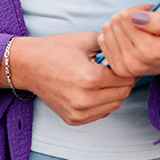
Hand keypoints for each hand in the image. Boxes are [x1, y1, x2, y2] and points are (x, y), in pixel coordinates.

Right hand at [7, 32, 137, 125]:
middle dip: (124, 80)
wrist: (28, 65)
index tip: (126, 61)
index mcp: (90, 78)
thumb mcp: (87, 39)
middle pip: (123, 93)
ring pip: (114, 105)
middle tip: (116, 68)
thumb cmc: (56, 50)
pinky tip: (94, 89)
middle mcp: (85, 99)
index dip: (129, 67)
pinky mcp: (73, 120)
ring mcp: (78, 113)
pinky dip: (103, 102)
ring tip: (104, 78)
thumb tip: (131, 50)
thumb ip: (113, 45)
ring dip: (114, 92)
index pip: (126, 78)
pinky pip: (101, 113)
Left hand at [98, 4, 159, 79]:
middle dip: (130, 15)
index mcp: (150, 51)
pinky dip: (115, 34)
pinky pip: (104, 41)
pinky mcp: (118, 69)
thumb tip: (135, 17)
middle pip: (115, 23)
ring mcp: (124, 68)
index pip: (126, 18)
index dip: (138, 9)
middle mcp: (134, 62)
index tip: (152, 13)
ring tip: (141, 29)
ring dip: (122, 24)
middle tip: (147, 20)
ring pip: (107, 30)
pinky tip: (131, 37)